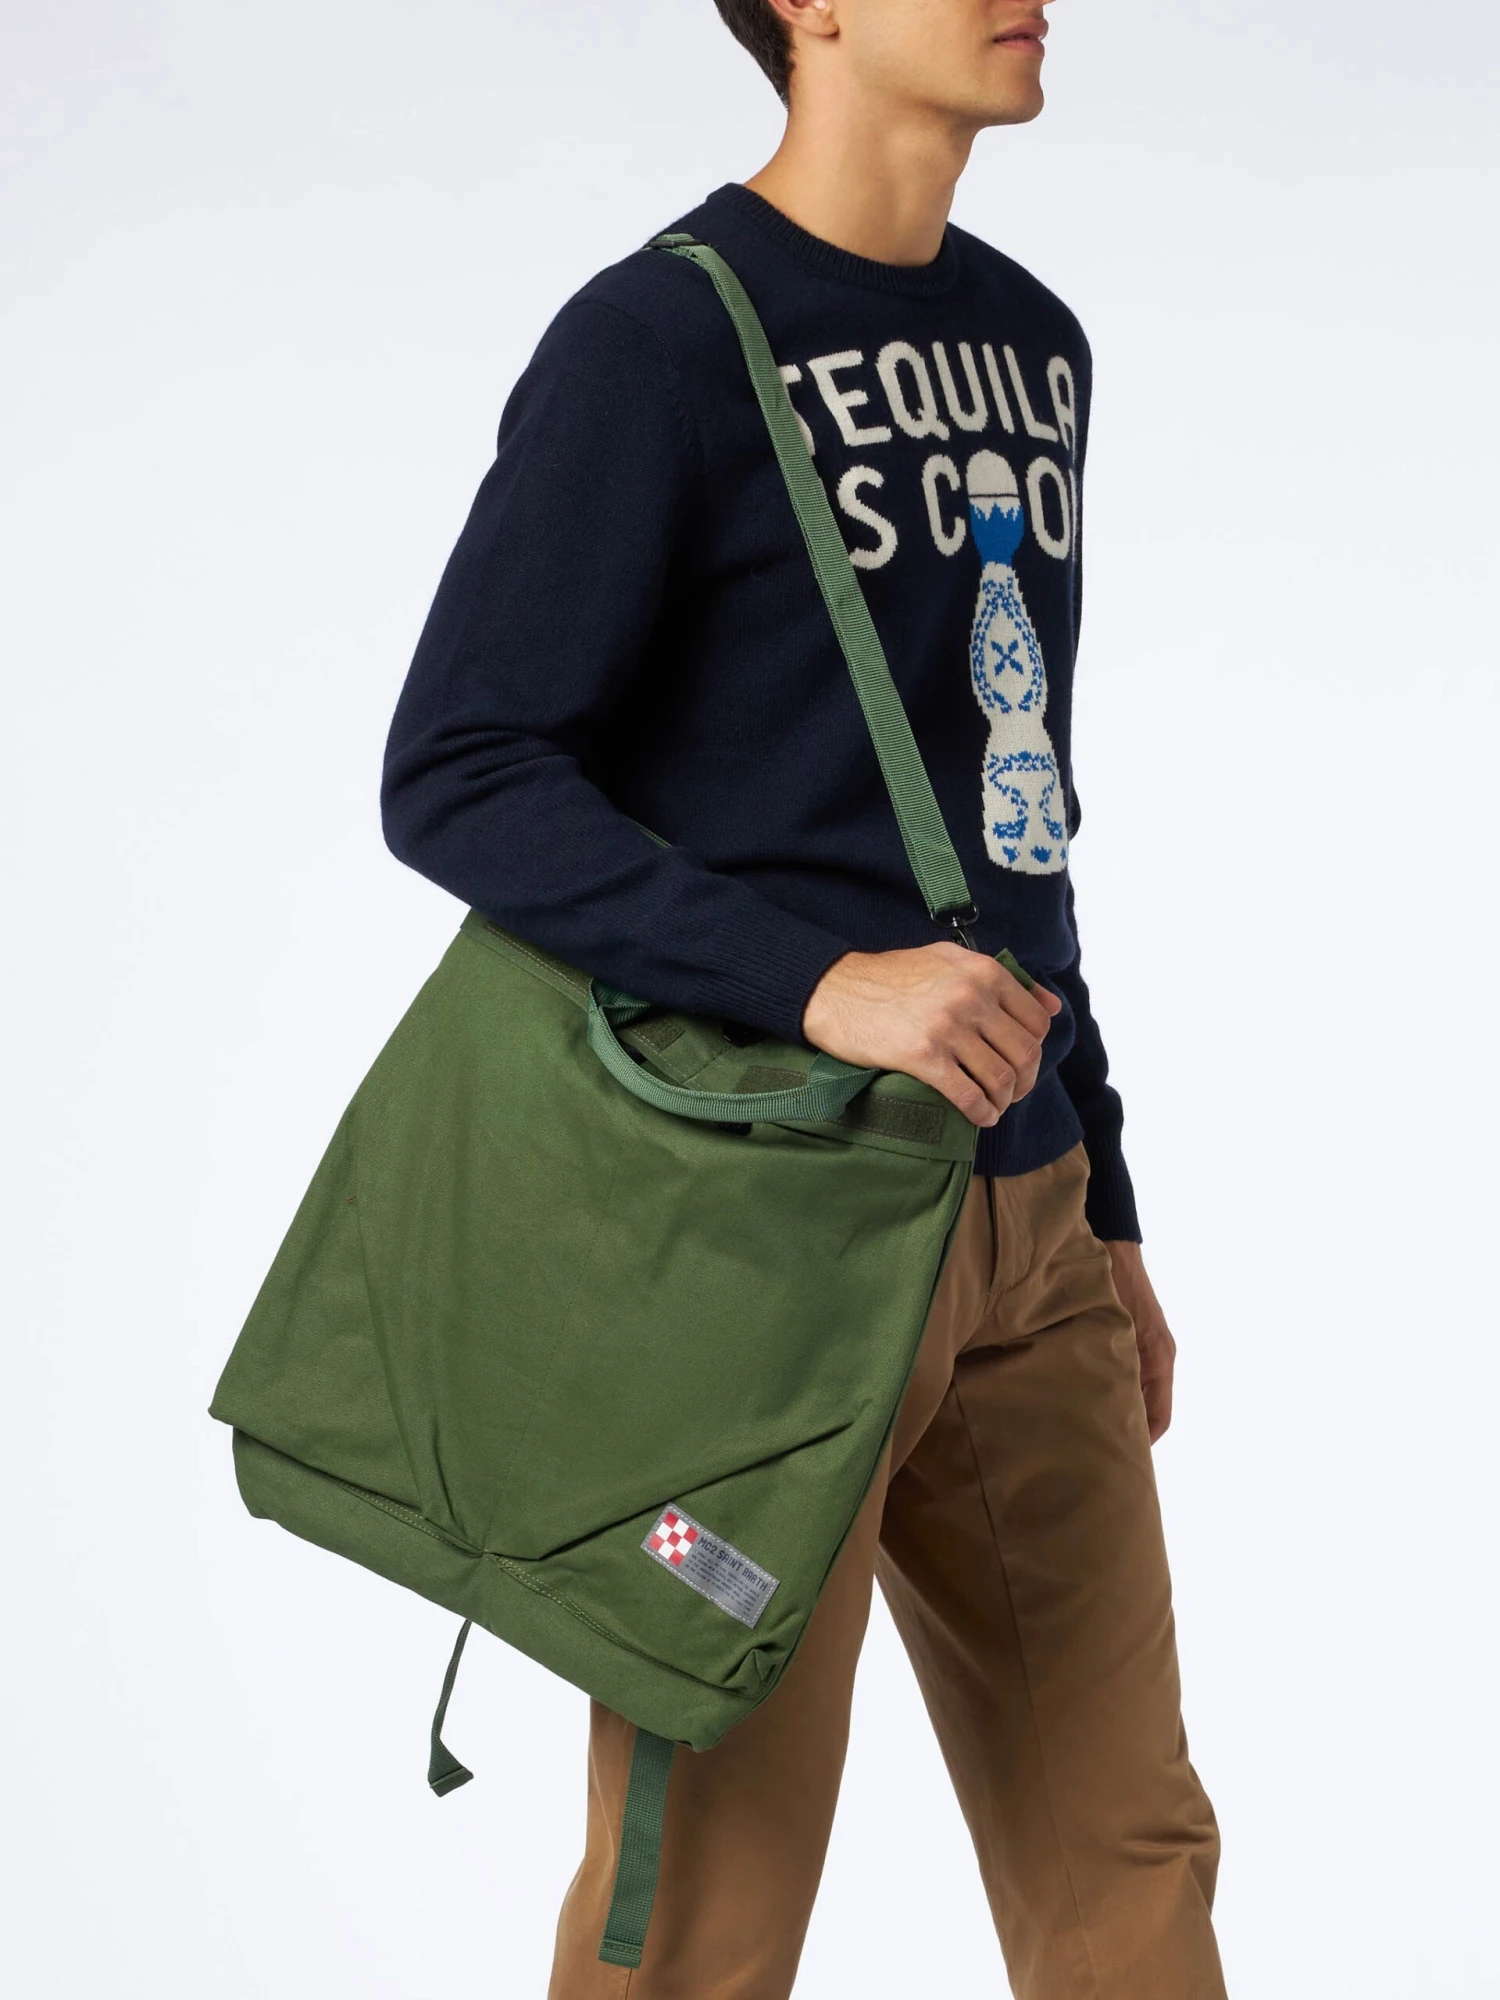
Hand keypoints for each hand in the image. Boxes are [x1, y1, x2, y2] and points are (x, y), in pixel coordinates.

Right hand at [801, 943, 1060, 1128]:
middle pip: (1024, 1053)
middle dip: (1025, 1080)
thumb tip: (1052, 1005)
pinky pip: (969, 1095)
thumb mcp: (948, 959)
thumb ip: (1000, 976)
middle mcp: (970, 998)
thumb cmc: (889, 975)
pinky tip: (980, 1117)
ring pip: (1001, 1078)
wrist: (833, 989)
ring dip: (1004, 1100)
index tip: (1022, 1061)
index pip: (1036, 1020)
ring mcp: (947, 1028)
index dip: (1035, 1048)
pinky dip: (982, 1113)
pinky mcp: (923, 1057)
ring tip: (995, 1106)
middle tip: (1013, 1092)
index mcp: (982, 972)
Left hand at [1104, 1240, 1175, 1443]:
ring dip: (1120, 1407)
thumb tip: (1106, 1404)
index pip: (1160, 1417)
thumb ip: (1113, 1364)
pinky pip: (1130, 1373)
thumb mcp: (1113, 1329)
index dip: (1144, 1441)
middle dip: (1130, 1429)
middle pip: (1151, 1408)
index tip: (1122, 1459)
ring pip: (1139, 1391)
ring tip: (1089, 1425)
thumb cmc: (1112, 1284)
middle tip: (1099, 1448)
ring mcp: (1147, 1346)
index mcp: (1159, 1360)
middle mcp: (1158, 1357)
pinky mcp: (1134, 1336)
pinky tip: (1086, 1391)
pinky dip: (1115, 1387)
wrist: (1113, 1245)